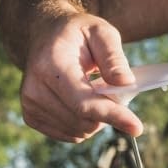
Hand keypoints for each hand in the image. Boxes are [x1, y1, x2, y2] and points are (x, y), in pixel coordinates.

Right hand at [19, 12, 143, 141]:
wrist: (45, 35)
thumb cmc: (77, 33)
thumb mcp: (101, 32)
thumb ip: (114, 58)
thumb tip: (126, 83)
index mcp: (51, 65)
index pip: (84, 102)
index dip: (113, 116)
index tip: (137, 128)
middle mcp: (35, 87)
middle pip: (84, 121)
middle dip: (109, 112)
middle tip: (112, 89)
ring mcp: (30, 104)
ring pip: (80, 132)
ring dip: (97, 119)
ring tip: (95, 91)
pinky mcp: (32, 116)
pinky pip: (71, 135)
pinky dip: (85, 124)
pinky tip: (82, 102)